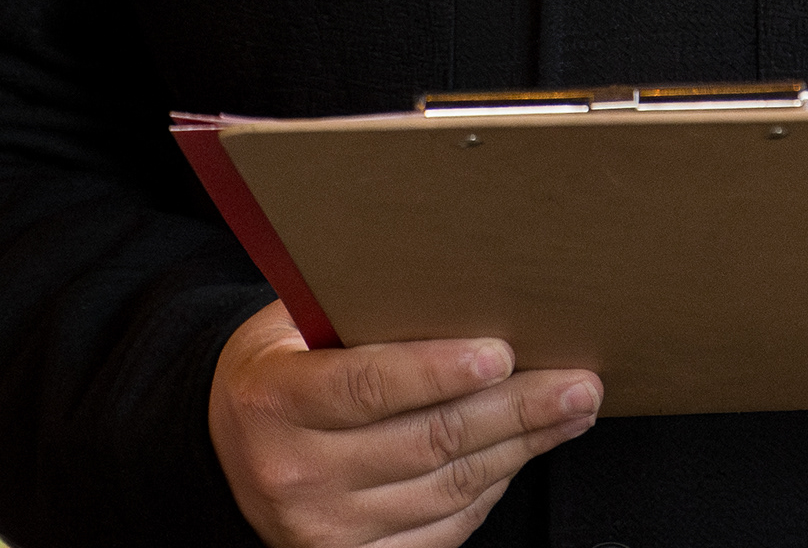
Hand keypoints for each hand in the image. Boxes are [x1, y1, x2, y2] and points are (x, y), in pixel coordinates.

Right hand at [207, 300, 599, 546]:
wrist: (230, 448)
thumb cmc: (283, 367)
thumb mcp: (298, 324)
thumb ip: (363, 311)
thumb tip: (466, 285)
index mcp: (275, 400)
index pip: (367, 385)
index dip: (438, 370)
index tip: (503, 352)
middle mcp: (294, 473)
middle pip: (426, 440)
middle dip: (515, 410)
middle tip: (577, 383)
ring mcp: (324, 529)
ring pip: (447, 488)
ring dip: (520, 448)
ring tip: (570, 412)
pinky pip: (444, 528)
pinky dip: (492, 488)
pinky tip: (523, 452)